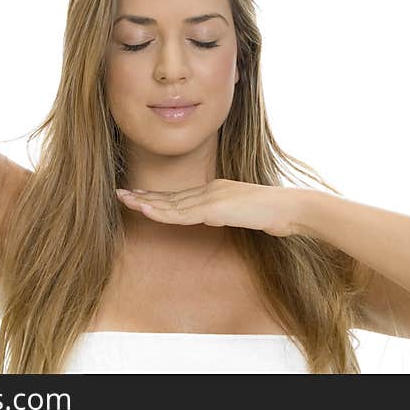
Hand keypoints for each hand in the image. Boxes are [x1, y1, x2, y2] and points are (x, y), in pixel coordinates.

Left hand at [115, 179, 303, 237]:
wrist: (289, 209)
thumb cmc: (272, 214)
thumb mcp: (241, 213)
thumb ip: (224, 214)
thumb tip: (211, 220)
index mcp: (215, 191)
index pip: (180, 196)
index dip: (157, 198)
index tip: (138, 197)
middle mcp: (209, 190)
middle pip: (170, 196)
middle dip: (144, 197)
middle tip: (121, 194)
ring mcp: (211, 197)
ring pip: (171, 203)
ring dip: (145, 202)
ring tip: (124, 200)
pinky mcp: (214, 208)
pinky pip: (181, 212)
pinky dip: (160, 211)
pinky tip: (145, 210)